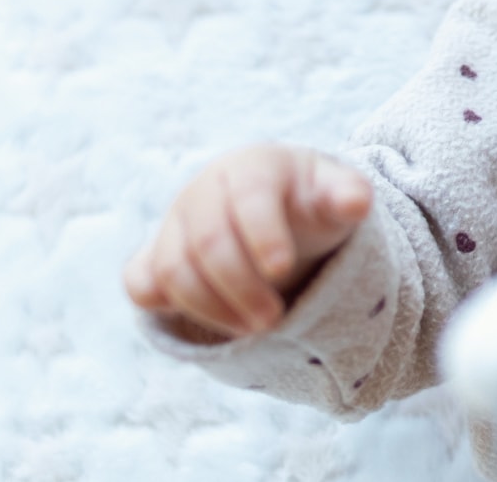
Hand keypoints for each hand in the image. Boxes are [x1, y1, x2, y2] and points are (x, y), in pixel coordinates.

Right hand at [124, 144, 372, 340]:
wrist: (277, 209)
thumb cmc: (309, 200)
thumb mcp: (335, 192)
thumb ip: (347, 195)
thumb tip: (357, 202)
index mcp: (250, 167)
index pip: (248, 198)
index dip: (262, 235)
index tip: (282, 271)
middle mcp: (204, 191)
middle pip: (207, 241)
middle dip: (240, 287)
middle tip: (273, 320)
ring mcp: (174, 224)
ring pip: (173, 268)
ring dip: (210, 308)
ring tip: (255, 328)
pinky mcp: (155, 256)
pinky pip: (139, 283)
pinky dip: (162, 303)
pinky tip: (205, 320)